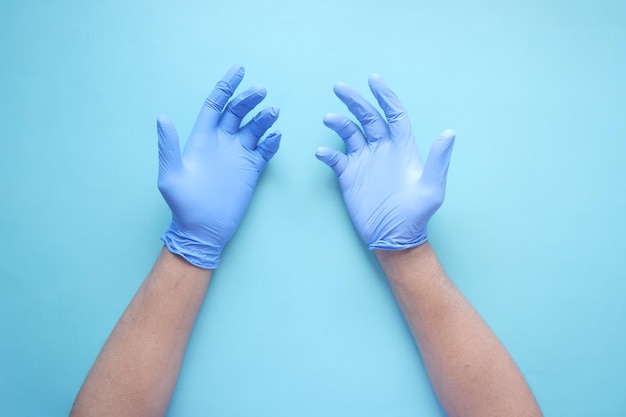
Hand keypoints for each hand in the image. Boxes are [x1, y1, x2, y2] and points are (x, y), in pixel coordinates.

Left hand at [157, 65, 280, 267]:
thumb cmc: (183, 205)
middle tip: (260, 92)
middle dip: (249, 99)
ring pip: (254, 128)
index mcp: (203, 138)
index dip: (227, 86)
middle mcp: (222, 142)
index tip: (239, 70)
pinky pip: (265, 150)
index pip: (216, 104)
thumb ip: (169, 146)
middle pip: (238, 112)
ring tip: (273, 113)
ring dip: (264, 118)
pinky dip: (272, 142)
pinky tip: (276, 137)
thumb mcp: (171, 176)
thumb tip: (162, 118)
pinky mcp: (251, 169)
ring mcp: (238, 155)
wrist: (202, 231)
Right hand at [316, 74, 454, 249]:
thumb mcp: (432, 189)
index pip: (393, 114)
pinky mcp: (349, 176)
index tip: (373, 80)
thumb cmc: (417, 215)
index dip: (384, 95)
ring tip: (329, 118)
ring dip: (339, 123)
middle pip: (367, 117)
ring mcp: (364, 161)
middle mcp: (381, 149)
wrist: (395, 238)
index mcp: (401, 147)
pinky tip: (322, 152)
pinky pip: (335, 159)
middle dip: (355, 100)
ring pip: (349, 133)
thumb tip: (449, 133)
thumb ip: (438, 161)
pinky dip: (327, 153)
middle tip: (339, 87)